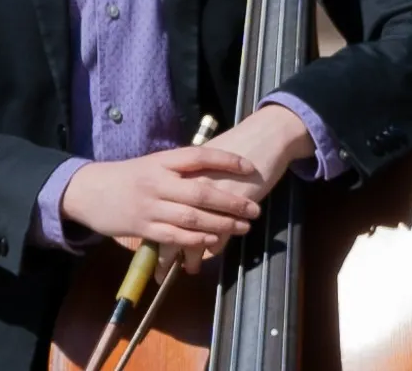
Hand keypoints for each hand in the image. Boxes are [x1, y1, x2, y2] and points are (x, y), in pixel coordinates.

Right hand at [59, 146, 261, 253]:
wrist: (90, 191)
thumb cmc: (128, 177)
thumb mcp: (153, 164)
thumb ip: (179, 169)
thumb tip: (214, 171)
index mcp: (162, 161)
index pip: (199, 157)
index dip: (226, 160)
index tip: (249, 167)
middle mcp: (158, 182)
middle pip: (201, 191)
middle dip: (231, 201)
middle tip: (254, 209)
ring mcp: (151, 207)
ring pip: (192, 217)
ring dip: (221, 224)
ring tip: (242, 227)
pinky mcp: (144, 228)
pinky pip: (175, 236)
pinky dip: (197, 240)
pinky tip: (214, 242)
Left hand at [156, 105, 315, 278]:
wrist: (264, 136)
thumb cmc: (235, 145)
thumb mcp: (205, 160)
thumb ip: (188, 177)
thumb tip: (172, 199)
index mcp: (180, 171)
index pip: (158, 208)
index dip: (152, 231)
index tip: (147, 250)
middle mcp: (192, 185)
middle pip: (172, 226)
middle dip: (167, 255)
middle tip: (162, 274)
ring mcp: (212, 197)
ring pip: (194, 236)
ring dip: (191, 258)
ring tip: (190, 270)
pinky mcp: (233, 207)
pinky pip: (219, 236)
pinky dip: (214, 247)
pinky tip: (212, 252)